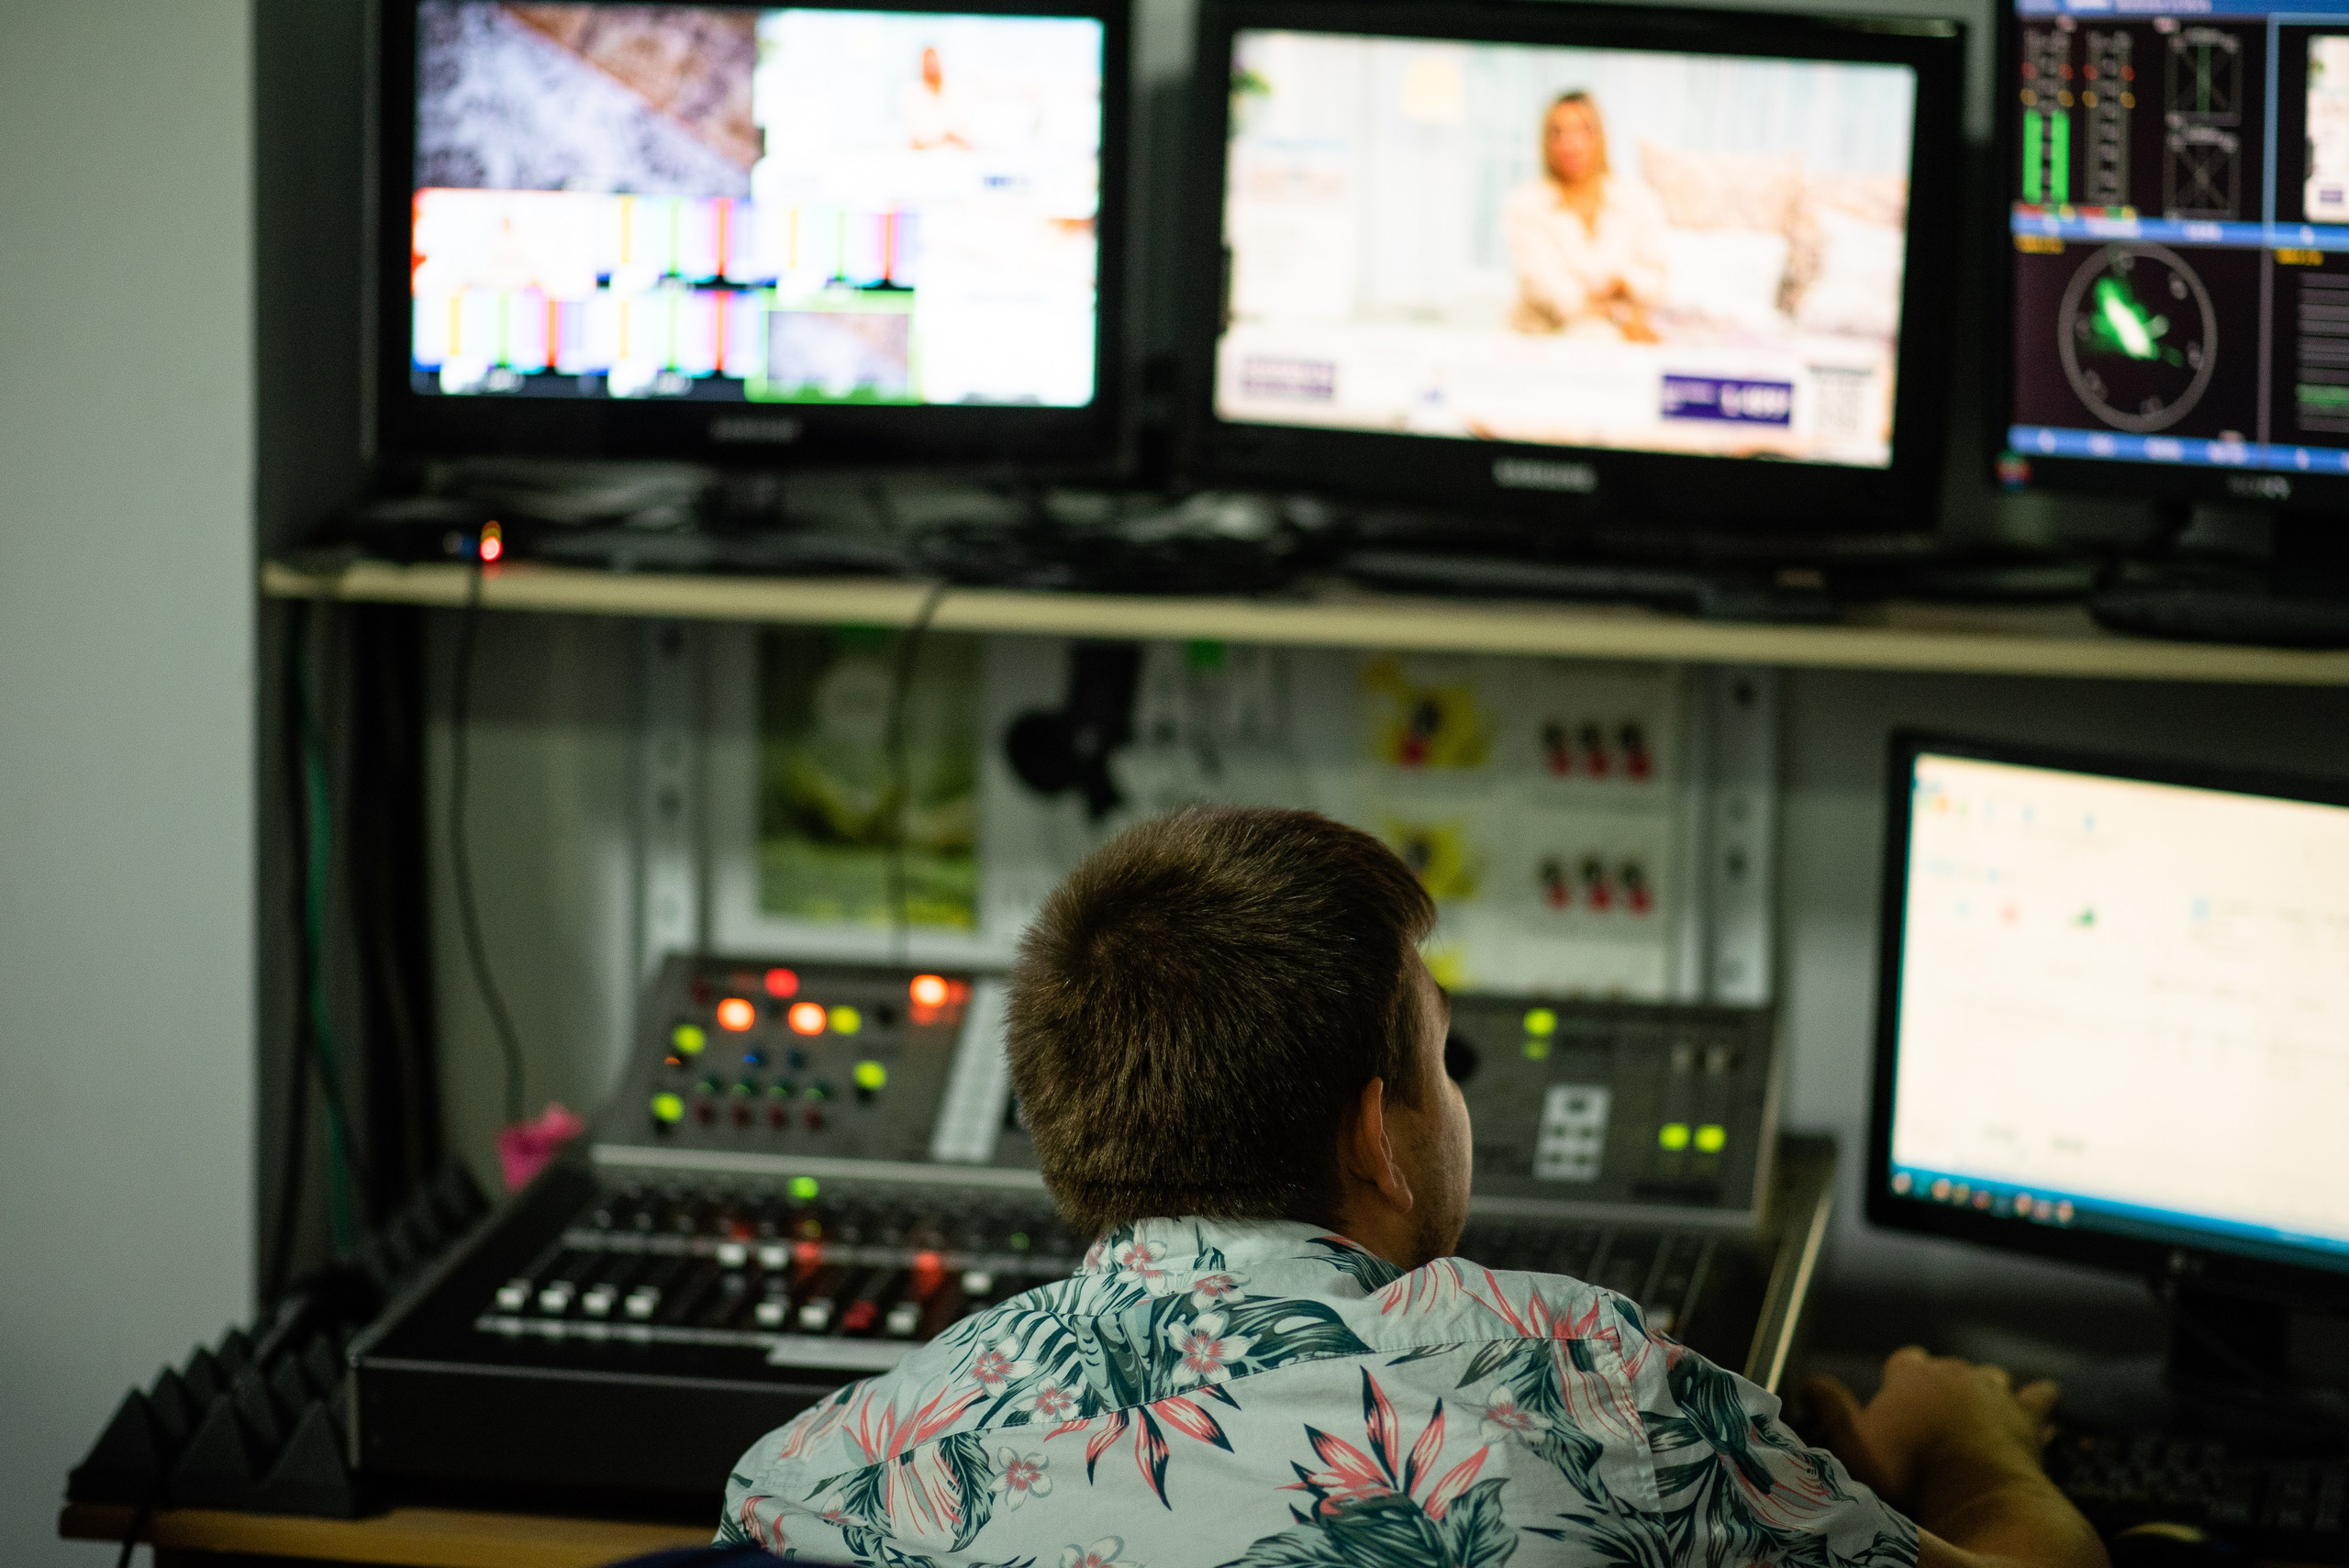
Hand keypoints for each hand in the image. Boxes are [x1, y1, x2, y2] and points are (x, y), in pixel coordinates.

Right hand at [1802, 1348, 2060, 1515]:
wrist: (1976, 1496)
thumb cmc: (1910, 1475)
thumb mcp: (1853, 1446)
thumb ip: (1830, 1409)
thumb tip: (1808, 1382)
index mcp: (1910, 1377)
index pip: (1904, 1361)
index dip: (1901, 1378)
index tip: (1899, 1397)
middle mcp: (1953, 1374)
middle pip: (1946, 1367)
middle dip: (1942, 1386)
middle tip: (1935, 1418)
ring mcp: (1995, 1391)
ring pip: (1990, 1376)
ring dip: (1985, 1391)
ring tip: (1978, 1414)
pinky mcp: (2028, 1416)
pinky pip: (2040, 1395)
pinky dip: (2037, 1400)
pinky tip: (2037, 1408)